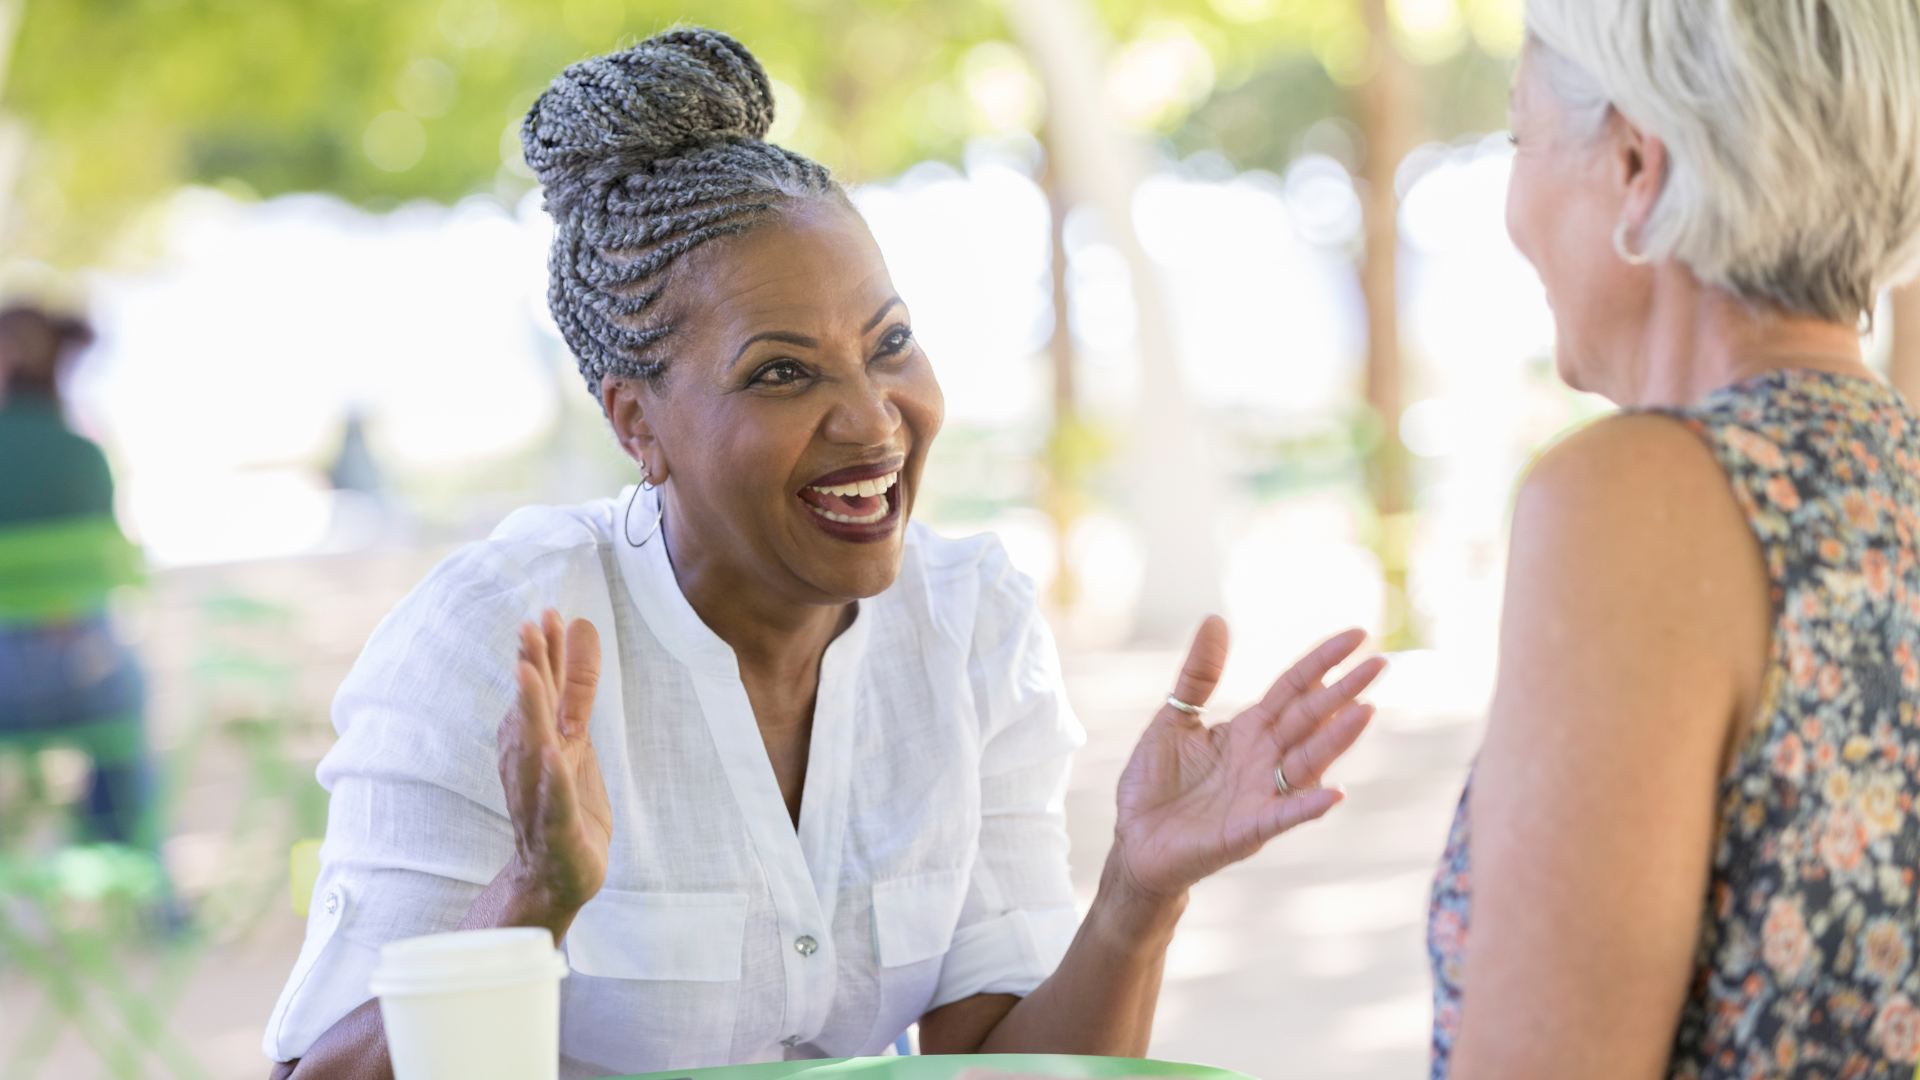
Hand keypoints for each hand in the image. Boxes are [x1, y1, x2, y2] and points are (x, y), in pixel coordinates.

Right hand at [496, 609, 610, 915]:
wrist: (553, 878)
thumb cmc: (563, 801)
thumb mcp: (575, 737)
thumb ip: (577, 686)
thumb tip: (579, 626)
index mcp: (535, 738)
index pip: (538, 689)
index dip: (542, 652)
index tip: (545, 612)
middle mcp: (530, 763)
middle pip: (529, 710)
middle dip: (529, 669)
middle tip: (527, 627)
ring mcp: (539, 796)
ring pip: (533, 750)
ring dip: (529, 713)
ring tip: (527, 674)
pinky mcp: (557, 829)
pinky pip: (553, 801)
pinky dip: (552, 778)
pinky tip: (554, 755)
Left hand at [1113, 617, 1384, 900]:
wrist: (1135, 841)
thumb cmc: (1155, 782)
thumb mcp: (1174, 718)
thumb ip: (1198, 674)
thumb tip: (1216, 619)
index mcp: (1249, 729)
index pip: (1294, 687)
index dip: (1322, 661)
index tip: (1357, 634)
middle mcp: (1264, 758)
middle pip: (1309, 718)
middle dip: (1343, 692)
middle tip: (1380, 664)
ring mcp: (1261, 794)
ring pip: (1307, 761)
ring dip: (1337, 740)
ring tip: (1366, 711)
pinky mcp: (1248, 830)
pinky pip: (1284, 815)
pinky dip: (1308, 806)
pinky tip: (1335, 793)